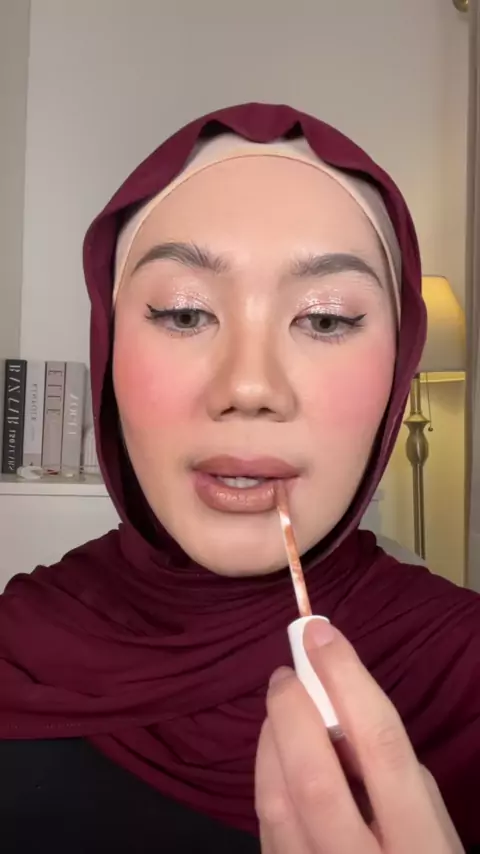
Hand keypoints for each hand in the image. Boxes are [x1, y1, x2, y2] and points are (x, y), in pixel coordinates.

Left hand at [255, 619, 463, 852]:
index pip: (378, 744)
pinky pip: (264, 822)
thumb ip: (393, 772)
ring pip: (274, 798)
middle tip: (287, 673)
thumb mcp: (433, 824)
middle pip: (312, 774)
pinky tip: (275, 752)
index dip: (345, 679)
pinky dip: (265, 773)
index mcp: (420, 846)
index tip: (320, 632)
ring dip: (270, 737)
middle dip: (292, 709)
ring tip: (281, 706)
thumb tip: (339, 704)